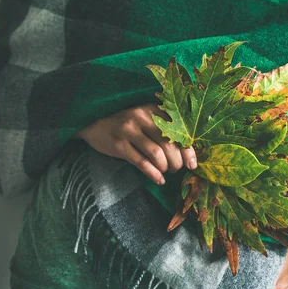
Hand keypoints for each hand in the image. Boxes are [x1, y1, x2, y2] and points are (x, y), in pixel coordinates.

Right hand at [73, 103, 196, 185]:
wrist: (94, 121)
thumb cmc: (126, 121)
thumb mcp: (145, 116)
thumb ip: (163, 127)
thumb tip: (186, 151)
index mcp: (153, 109)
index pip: (178, 130)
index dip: (188, 150)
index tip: (192, 164)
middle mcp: (143, 117)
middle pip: (169, 144)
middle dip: (177, 162)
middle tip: (177, 169)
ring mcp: (129, 130)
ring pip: (156, 154)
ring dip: (165, 168)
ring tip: (166, 172)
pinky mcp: (119, 145)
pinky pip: (141, 162)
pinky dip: (153, 174)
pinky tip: (158, 179)